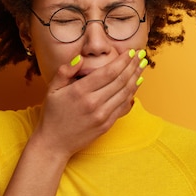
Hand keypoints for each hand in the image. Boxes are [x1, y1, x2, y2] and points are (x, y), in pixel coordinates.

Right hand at [32, 49, 146, 159]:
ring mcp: (101, 116)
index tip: (130, 51)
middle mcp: (93, 103)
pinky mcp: (106, 125)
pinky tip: (136, 84)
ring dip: (136, 78)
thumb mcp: (52, 90)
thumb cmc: (52, 115)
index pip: (108, 72)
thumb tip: (80, 59)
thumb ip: (65, 71)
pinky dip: (132, 94)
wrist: (54, 143)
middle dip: (133, 65)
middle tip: (141, 55)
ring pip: (125, 93)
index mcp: (80, 91)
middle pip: (120, 80)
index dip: (122, 61)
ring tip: (142, 66)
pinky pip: (123, 107)